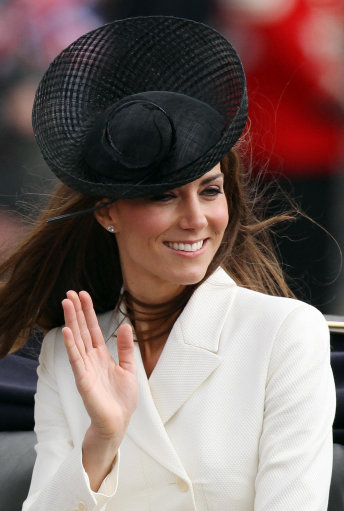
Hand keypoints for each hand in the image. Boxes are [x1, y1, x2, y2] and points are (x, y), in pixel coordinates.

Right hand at [62, 290, 137, 444]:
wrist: (118, 422)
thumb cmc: (122, 399)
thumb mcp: (128, 368)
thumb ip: (126, 347)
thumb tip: (127, 325)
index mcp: (101, 355)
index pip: (92, 329)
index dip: (88, 312)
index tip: (83, 295)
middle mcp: (90, 359)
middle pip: (82, 330)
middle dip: (76, 311)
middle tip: (70, 292)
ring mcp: (85, 368)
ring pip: (77, 340)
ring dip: (71, 321)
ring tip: (66, 303)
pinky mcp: (83, 380)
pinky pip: (76, 359)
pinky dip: (71, 345)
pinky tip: (67, 331)